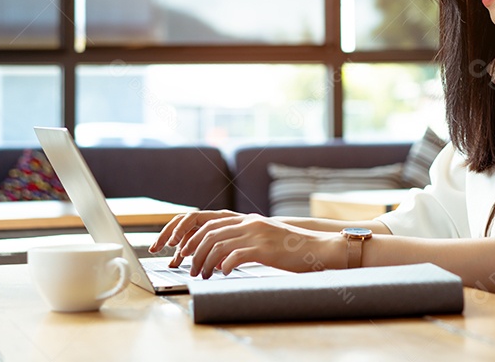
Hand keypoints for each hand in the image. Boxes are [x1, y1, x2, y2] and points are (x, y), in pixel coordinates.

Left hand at [151, 211, 341, 277]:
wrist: (316, 248)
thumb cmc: (291, 248)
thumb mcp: (264, 237)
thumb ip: (244, 239)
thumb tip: (219, 253)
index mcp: (246, 219)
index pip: (207, 223)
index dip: (188, 237)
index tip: (178, 251)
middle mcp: (248, 223)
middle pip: (207, 233)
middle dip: (192, 252)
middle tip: (188, 268)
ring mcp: (256, 234)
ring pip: (217, 245)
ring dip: (204, 262)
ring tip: (202, 275)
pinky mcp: (263, 249)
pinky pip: (234, 257)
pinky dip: (223, 266)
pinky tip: (222, 274)